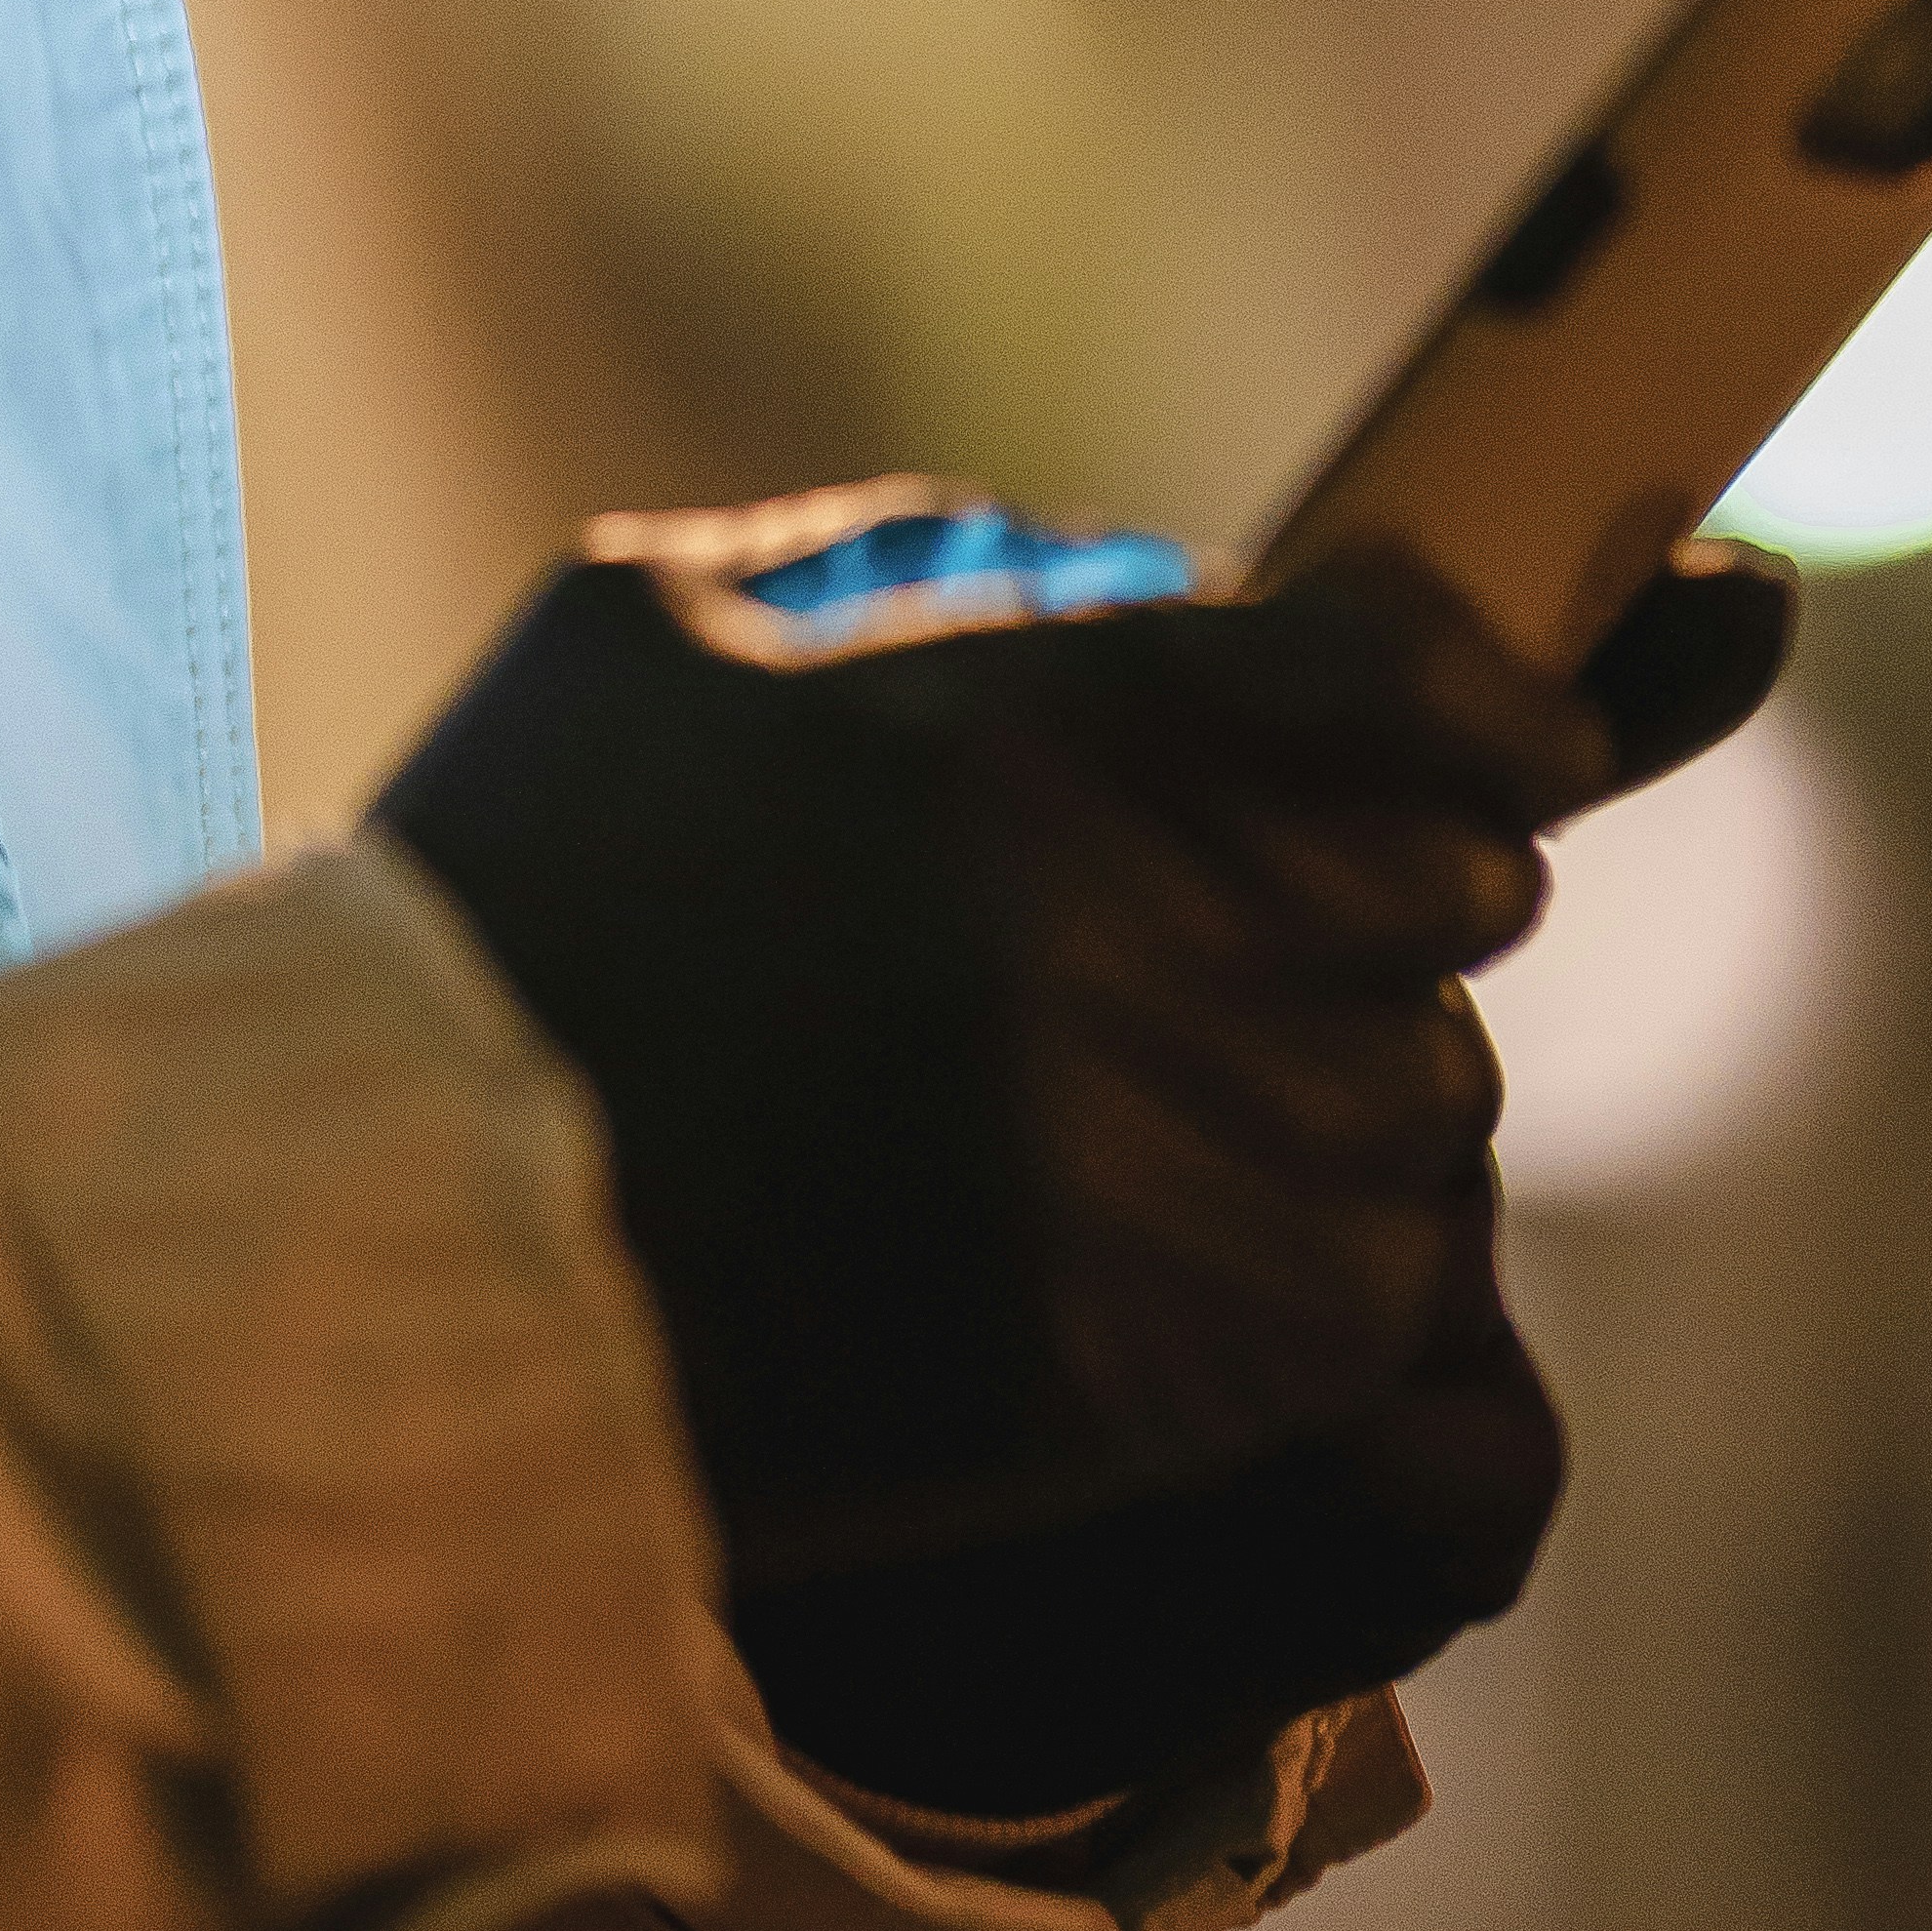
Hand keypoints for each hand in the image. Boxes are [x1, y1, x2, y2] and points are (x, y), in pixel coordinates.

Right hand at [372, 494, 1790, 1788]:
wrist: (397, 1266)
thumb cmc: (505, 922)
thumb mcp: (639, 634)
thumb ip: (888, 567)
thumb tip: (1097, 571)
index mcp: (1004, 720)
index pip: (1406, 678)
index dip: (1506, 704)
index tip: (1534, 740)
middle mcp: (1108, 925)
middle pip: (1453, 891)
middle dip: (1388, 902)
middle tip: (1253, 938)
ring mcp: (1145, 1154)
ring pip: (1423, 1102)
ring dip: (1338, 1095)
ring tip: (1151, 1109)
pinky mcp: (1157, 1364)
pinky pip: (1370, 1294)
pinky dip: (1306, 1268)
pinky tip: (1148, 1251)